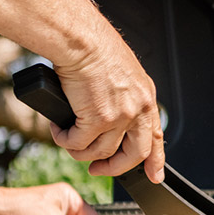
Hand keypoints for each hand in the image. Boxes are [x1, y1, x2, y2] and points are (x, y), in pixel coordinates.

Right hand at [50, 41, 165, 181]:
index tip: (154, 175)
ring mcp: (120, 116)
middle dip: (114, 168)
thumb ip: (122, 95)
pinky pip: (78, 143)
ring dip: (80, 151)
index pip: (155, 136)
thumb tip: (110, 114)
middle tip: (97, 170)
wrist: (80, 39)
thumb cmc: (93, 47)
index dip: (155, 160)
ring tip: (68, 140)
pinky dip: (65, 140)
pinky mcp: (97, 119)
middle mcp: (137, 109)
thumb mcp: (121, 73)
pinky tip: (58, 130)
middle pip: (134, 154)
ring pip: (101, 152)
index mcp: (145, 96)